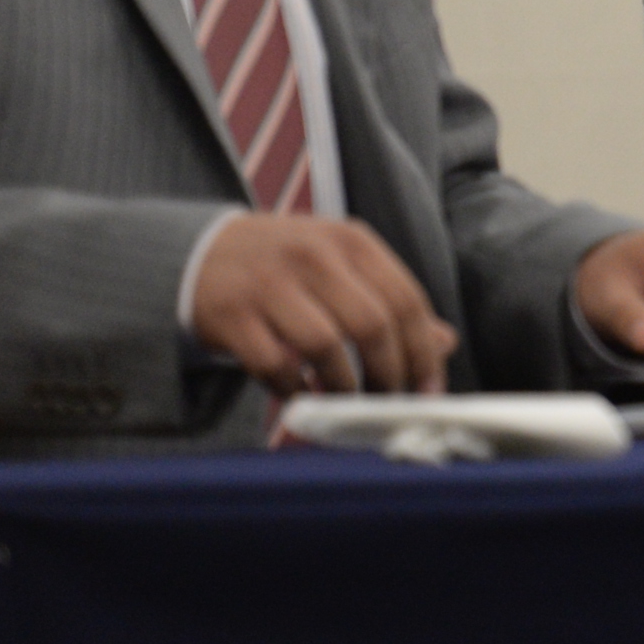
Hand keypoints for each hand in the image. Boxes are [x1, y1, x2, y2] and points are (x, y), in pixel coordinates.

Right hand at [194, 213, 461, 398]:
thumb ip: (391, 301)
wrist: (199, 253)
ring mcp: (269, 283)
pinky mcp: (231, 314)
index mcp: (351, 241)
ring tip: (347, 400)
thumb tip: (445, 344)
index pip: (406, 300)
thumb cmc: (287, 267)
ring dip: (344, 387)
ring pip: (326, 346)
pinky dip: (295, 389)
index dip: (423, 352)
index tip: (428, 390)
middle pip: (372, 325)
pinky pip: (275, 365)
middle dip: (389, 374)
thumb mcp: (342, 267)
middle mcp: (314, 255)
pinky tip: (301, 393)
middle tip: (389, 402)